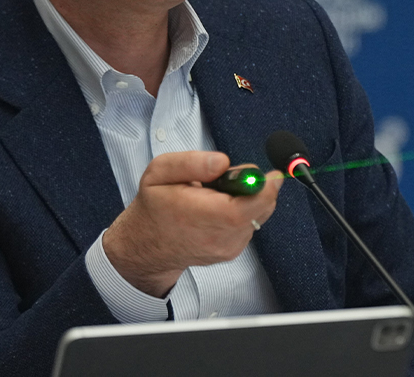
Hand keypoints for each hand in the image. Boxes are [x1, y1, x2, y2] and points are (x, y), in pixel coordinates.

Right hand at [101, 151, 282, 296]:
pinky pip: (251, 224)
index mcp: (200, 215)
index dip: (264, 187)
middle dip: (255, 186)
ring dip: (248, 199)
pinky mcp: (233, 252)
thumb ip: (191, 162)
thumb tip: (223, 162)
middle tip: (227, 178)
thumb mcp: (159, 172)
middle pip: (260, 208)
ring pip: (258, 214)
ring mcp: (228, 248)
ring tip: (216, 196)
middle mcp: (218, 237)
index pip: (247, 206)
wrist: (147, 245)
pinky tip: (219, 209)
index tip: (266, 173)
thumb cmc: (154, 206)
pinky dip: (243, 211)